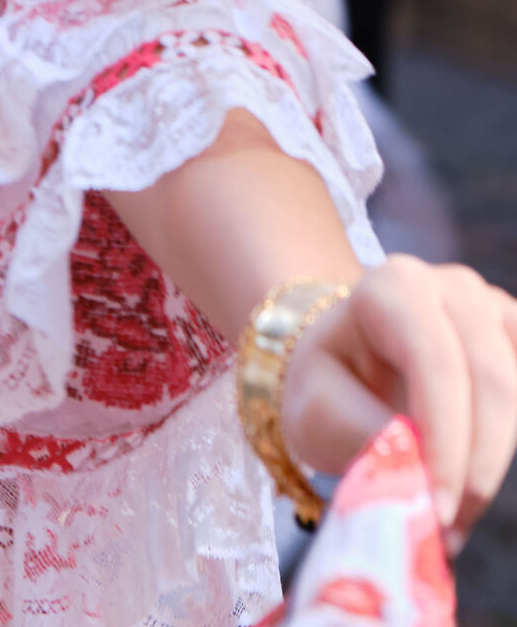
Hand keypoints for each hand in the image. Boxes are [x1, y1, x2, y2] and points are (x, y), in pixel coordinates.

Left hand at [285, 257, 516, 542]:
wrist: (350, 361)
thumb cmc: (330, 382)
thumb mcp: (317, 410)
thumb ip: (368, 436)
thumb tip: (418, 476)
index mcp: (392, 287)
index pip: (435, 361)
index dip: (445, 439)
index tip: (436, 507)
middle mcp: (451, 287)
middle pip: (491, 380)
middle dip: (474, 466)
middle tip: (444, 528)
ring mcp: (491, 309)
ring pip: (516, 396)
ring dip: (489, 468)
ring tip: (447, 517)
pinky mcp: (515, 339)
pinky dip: (504, 448)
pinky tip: (471, 481)